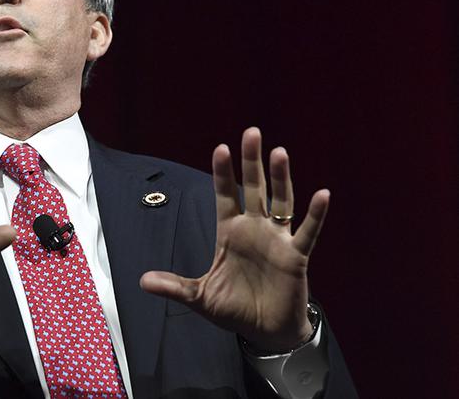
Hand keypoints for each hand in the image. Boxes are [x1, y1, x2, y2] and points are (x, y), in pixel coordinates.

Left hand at [139, 127, 328, 351]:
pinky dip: (316, 214)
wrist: (264, 332)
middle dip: (251, 161)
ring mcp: (276, 240)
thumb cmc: (233, 309)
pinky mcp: (295, 256)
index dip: (223, 173)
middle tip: (252, 132)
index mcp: (229, 232)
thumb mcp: (199, 297)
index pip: (225, 195)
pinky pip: (307, 232)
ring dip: (281, 178)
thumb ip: (174, 286)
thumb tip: (141, 281)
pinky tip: (322, 194)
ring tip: (279, 152)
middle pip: (254, 188)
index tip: (220, 148)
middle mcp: (254, 229)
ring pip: (280, 202)